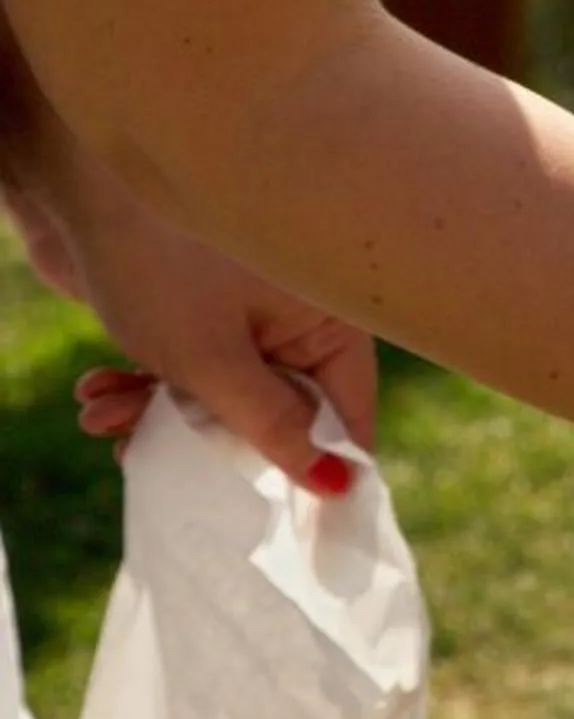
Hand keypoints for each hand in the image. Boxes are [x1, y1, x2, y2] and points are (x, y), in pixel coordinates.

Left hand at [12, 149, 374, 491]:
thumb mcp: (211, 361)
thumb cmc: (159, 261)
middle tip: (142, 448)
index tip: (296, 537)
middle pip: (279, 413)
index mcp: (332, 320)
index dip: (320, 472)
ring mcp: (255, 313)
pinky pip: (195, 371)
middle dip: (205, 438)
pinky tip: (100, 388)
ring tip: (103, 412)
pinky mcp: (208, 310)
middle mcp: (303, 318)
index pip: (347, 416)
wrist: (81, 181)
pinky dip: (148, 387)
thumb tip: (337, 486)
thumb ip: (272, 426)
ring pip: (224, 397)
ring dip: (161, 415)